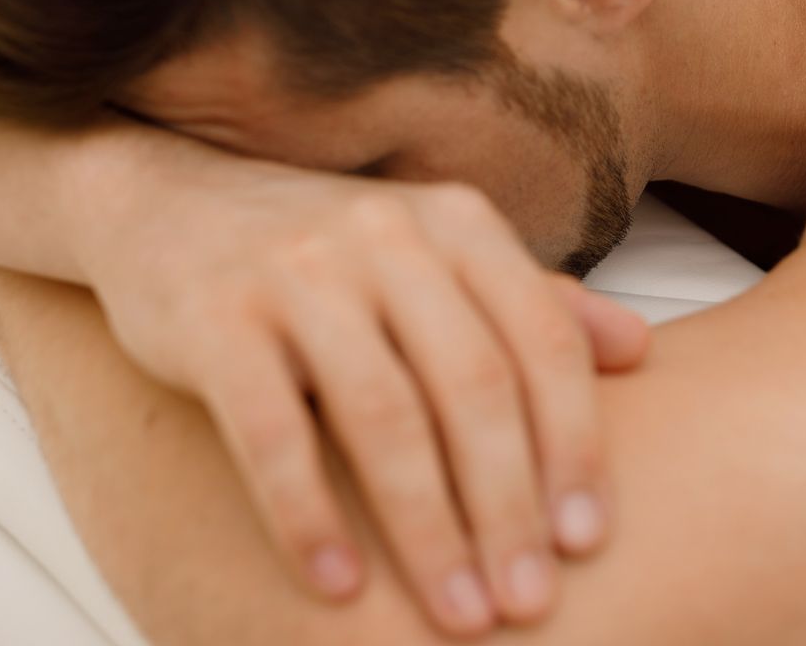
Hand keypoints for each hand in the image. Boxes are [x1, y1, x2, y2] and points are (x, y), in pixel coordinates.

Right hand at [72, 141, 648, 637]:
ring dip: (427, 528)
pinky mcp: (215, 319)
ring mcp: (298, 273)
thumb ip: (532, 302)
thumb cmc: (326, 250)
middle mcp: (387, 237)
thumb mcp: (436, 256)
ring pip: (383, 416)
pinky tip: (336, 589)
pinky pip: (270, 431)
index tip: (590, 539)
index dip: (575, 444)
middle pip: (473, 386)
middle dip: (509, 507)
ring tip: (459, 615)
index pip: (541, 340)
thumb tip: (640, 349)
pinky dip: (306, 516)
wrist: (166, 201)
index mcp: (457, 224)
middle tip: (530, 604)